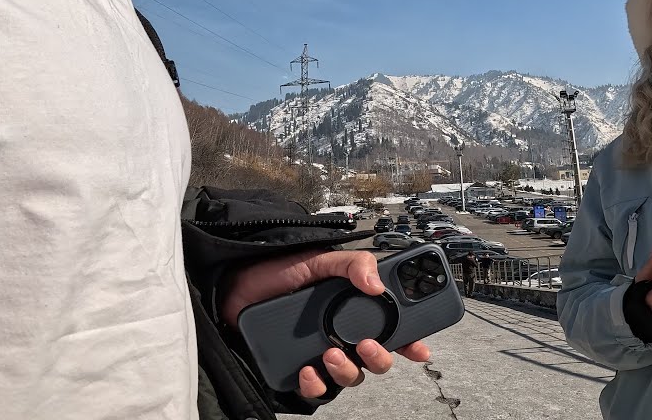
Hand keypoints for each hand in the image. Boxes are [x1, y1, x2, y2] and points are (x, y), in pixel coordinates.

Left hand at [221, 249, 432, 397]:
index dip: (410, 341)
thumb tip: (376, 285)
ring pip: (351, 377)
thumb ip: (350, 264)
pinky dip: (315, 385)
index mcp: (353, 307)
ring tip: (330, 355)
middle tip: (367, 344)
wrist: (232, 286)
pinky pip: (316, 391)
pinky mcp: (297, 370)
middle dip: (380, 358)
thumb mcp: (317, 260)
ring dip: (347, 371)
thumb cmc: (275, 272)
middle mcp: (342, 333)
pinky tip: (307, 371)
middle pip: (377, 359)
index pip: (392, 328)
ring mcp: (320, 354)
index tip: (419, 347)